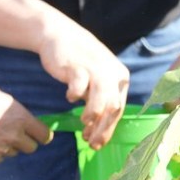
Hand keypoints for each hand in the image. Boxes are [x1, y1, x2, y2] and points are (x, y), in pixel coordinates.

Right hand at [0, 81, 51, 162]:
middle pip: (31, 148)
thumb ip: (11, 110)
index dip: (42, 134)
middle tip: (15, 134)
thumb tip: (18, 117)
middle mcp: (12, 135)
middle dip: (25, 141)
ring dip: (8, 146)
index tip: (39, 134)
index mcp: (19, 117)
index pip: (44, 135)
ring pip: (13, 153)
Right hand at [39, 22, 130, 148]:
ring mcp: (95, 69)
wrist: (60, 35)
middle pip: (113, 108)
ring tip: (83, 123)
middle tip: (90, 143)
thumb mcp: (96, 80)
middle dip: (102, 129)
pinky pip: (79, 87)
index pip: (118, 109)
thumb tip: (97, 133)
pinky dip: (75, 95)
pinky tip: (69, 98)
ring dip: (92, 116)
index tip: (96, 143)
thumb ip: (100, 101)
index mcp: (120, 78)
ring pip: (102, 100)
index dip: (108, 129)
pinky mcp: (77, 66)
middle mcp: (112, 74)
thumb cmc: (79, 62)